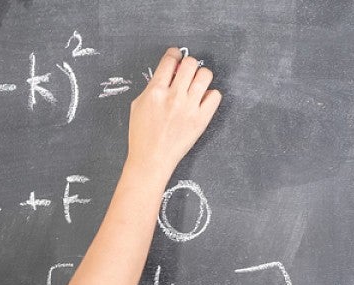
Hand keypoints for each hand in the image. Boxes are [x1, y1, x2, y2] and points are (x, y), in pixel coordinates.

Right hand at [126, 47, 221, 175]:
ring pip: (205, 75)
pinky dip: (210, 95)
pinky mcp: (201, 120)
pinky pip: (215, 96)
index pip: (170, 60)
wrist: (151, 159)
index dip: (174, 54)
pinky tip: (201, 101)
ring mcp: (189, 108)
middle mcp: (174, 97)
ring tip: (195, 85)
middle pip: (190, 63)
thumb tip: (168, 72)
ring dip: (201, 76)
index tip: (176, 56)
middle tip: (186, 73)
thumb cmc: (142, 135)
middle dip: (188, 64)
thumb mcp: (138, 105)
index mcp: (156, 91)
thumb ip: (153, 87)